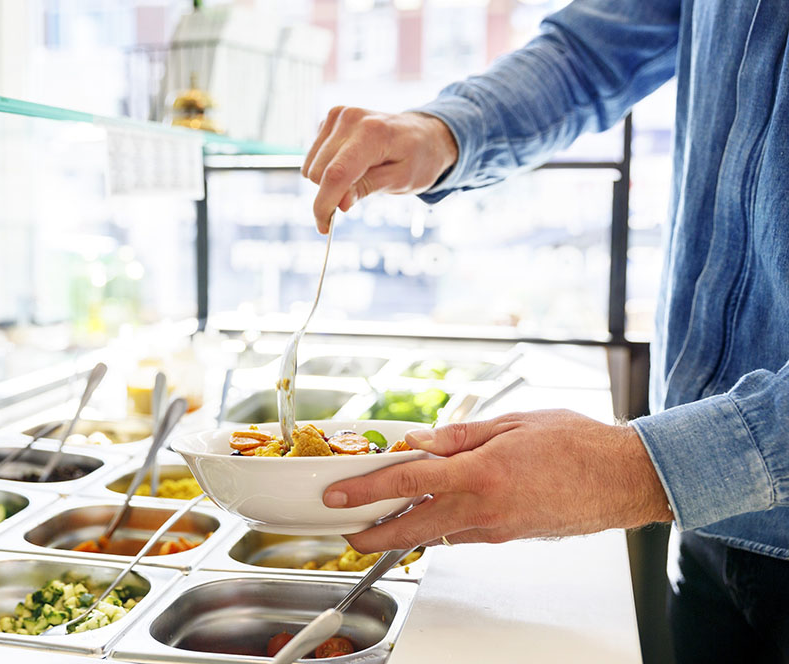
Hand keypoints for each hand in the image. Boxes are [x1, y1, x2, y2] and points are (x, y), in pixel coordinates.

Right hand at [301, 107, 458, 233]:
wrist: (424, 133)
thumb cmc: (418, 158)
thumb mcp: (401, 180)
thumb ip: (368, 188)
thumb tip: (339, 204)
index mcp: (373, 133)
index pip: (337, 174)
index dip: (324, 204)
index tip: (324, 227)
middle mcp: (351, 118)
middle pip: (318, 172)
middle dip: (330, 193)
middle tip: (353, 198)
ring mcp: (339, 115)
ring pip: (311, 166)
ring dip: (327, 180)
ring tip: (358, 175)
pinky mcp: (332, 117)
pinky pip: (314, 155)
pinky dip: (327, 167)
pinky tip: (350, 163)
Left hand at [323, 409, 672, 552]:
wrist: (623, 479)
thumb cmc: (577, 446)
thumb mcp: (512, 423)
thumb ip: (459, 435)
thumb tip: (420, 441)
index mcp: (480, 473)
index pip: (407, 481)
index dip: (366, 489)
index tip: (338, 495)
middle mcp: (483, 508)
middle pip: (410, 527)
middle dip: (371, 533)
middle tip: (346, 533)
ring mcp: (495, 529)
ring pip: (433, 536)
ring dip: (402, 532)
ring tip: (378, 523)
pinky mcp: (506, 537)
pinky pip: (460, 536)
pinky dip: (437, 528)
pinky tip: (429, 515)